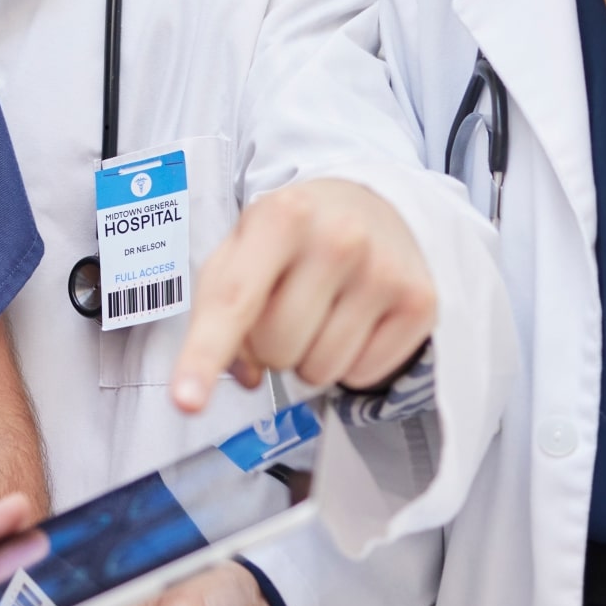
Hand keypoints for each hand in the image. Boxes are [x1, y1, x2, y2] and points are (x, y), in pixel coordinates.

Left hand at [173, 178, 435, 411]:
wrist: (370, 204)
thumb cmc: (293, 235)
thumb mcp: (242, 247)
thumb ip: (220, 308)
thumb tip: (244, 376)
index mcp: (281, 216)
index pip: (235, 301)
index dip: (205, 356)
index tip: (185, 401)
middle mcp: (339, 239)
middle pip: (276, 347)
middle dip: (270, 344)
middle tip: (286, 305)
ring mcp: (385, 271)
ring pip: (319, 372)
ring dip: (309, 358)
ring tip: (321, 311)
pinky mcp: (420, 302)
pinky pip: (364, 376)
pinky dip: (350, 363)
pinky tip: (354, 320)